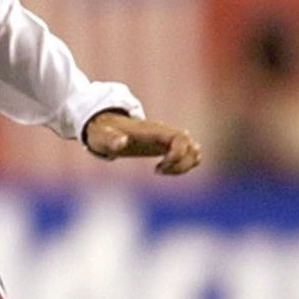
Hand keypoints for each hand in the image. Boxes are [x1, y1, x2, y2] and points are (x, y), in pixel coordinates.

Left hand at [83, 113, 201, 175]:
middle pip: (193, 147)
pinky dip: (184, 165)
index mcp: (155, 131)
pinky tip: (163, 169)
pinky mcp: (168, 146)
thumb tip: (121, 142)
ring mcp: (169, 140)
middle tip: (159, 171)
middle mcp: (166, 134)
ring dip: (184, 166)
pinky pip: (190, 155)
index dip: (178, 155)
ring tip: (162, 171)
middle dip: (182, 165)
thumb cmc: (104, 132)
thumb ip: (111, 139)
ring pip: (195, 152)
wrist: (106, 126)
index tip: (159, 168)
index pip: (181, 138)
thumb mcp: (103, 137)